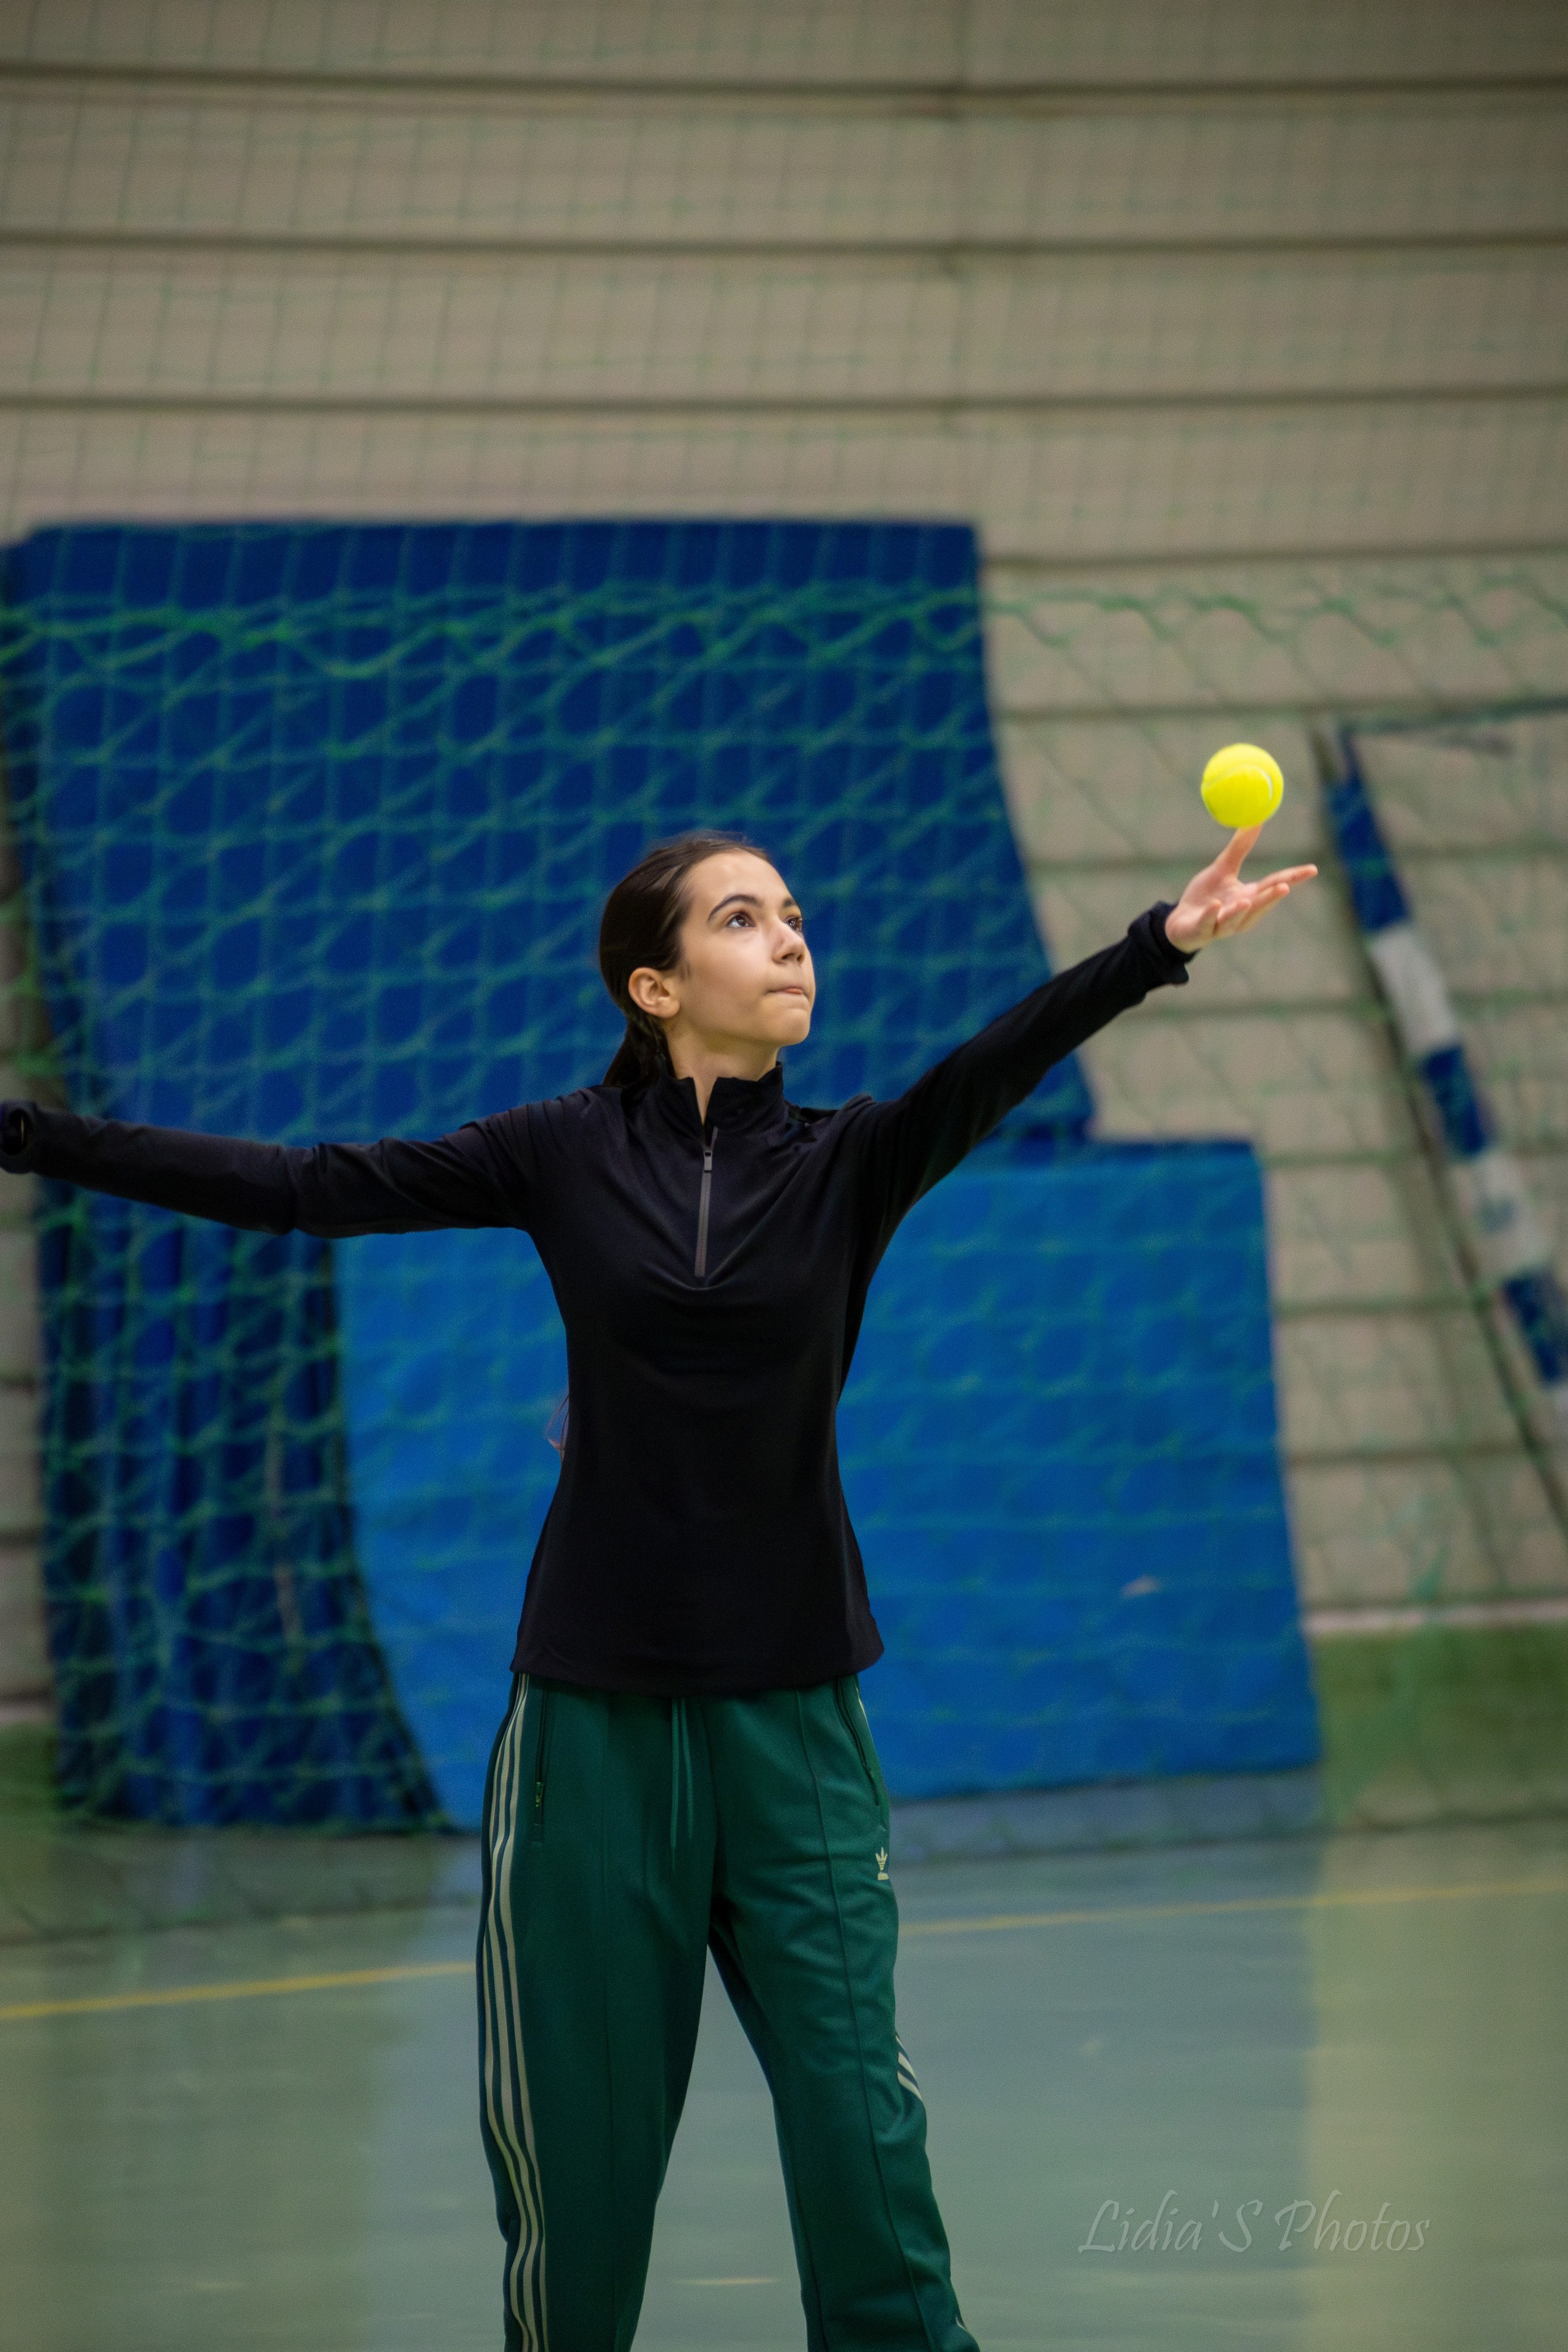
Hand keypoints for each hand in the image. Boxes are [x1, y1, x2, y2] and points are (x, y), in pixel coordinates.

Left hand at [1163, 827, 1316, 952]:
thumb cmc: (1207, 896)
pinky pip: (1207, 923)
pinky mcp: (1201, 930)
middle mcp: (1240, 913)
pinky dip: (1211, 915)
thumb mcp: (1223, 869)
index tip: (1312, 869)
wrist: (1180, 923)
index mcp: (1249, 897)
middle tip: (1285, 887)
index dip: (1293, 878)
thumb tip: (1255, 820)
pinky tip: (1215, 906)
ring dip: (1241, 911)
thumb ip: (1240, 847)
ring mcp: (1221, 924)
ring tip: (1247, 900)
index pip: (1274, 886)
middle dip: (1271, 898)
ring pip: (1234, 920)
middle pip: (1259, 906)